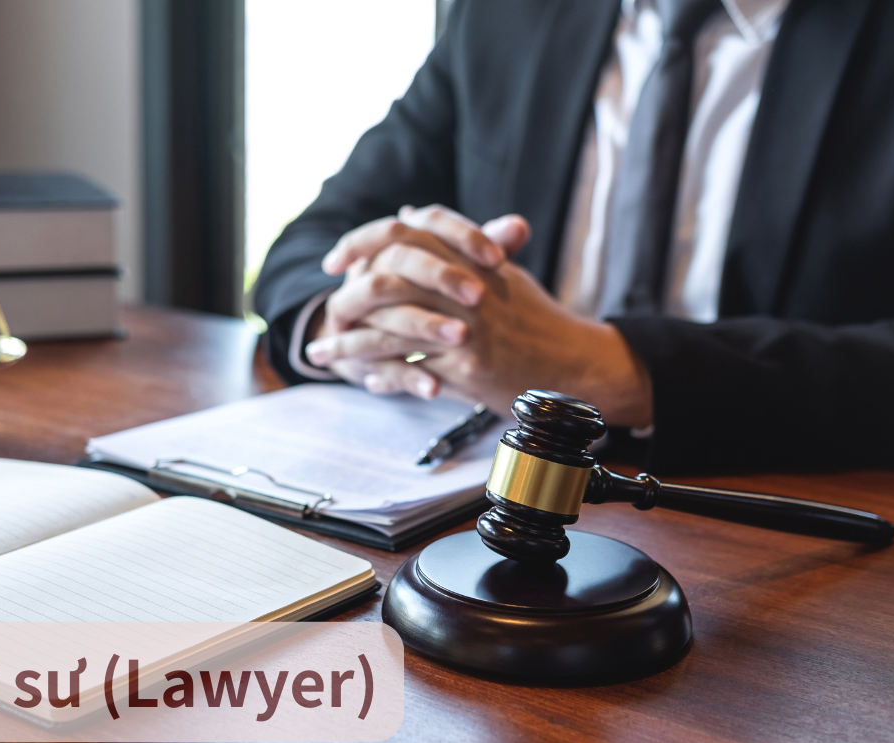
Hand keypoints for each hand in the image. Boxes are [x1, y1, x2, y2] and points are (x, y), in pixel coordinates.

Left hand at [307, 207, 652, 426]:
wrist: (573, 362)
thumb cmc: (534, 320)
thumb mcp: (498, 272)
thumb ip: (455, 243)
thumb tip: (410, 212)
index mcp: (470, 256)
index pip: (405, 232)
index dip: (361, 242)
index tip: (334, 260)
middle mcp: (465, 285)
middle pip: (387, 280)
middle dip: (345, 299)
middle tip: (323, 315)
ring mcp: (465, 325)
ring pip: (389, 328)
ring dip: (348, 344)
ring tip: (319, 355)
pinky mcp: (466, 363)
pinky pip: (409, 366)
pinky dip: (380, 373)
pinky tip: (361, 378)